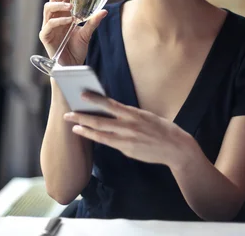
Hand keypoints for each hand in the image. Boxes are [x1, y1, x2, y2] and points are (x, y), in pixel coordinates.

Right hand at [39, 0, 106, 65]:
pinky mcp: (45, 36)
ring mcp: (48, 27)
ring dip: (60, 5)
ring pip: (48, 9)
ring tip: (70, 6)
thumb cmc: (77, 50)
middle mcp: (54, 18)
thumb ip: (93, 22)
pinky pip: (50, 24)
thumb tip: (104, 11)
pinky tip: (69, 20)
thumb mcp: (87, 33)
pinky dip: (59, 21)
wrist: (72, 66)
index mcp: (63, 15)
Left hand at [63, 92, 197, 167]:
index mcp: (134, 114)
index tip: (82, 94)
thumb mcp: (146, 116)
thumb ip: (129, 115)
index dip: (95, 99)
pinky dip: (96, 138)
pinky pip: (108, 143)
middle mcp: (129, 126)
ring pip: (100, 134)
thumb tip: (113, 110)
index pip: (110, 104)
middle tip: (68, 113)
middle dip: (82, 116)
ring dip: (85, 129)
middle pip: (100, 121)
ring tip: (73, 126)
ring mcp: (127, 140)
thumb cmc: (162, 129)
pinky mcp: (127, 150)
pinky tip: (88, 135)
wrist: (176, 148)